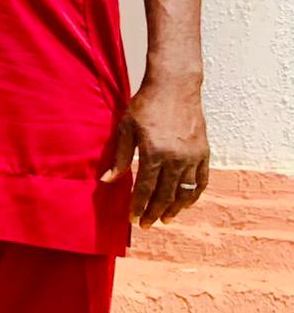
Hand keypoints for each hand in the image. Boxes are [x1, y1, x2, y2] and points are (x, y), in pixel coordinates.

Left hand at [101, 75, 209, 224]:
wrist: (174, 87)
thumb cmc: (145, 105)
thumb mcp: (125, 128)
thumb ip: (119, 157)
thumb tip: (107, 181)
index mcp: (154, 152)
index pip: (146, 188)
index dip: (138, 206)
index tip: (132, 218)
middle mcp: (176, 158)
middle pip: (165, 194)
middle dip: (155, 212)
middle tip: (146, 224)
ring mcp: (193, 156)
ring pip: (185, 191)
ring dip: (175, 208)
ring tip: (166, 219)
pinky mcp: (204, 152)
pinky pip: (201, 180)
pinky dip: (194, 194)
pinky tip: (186, 203)